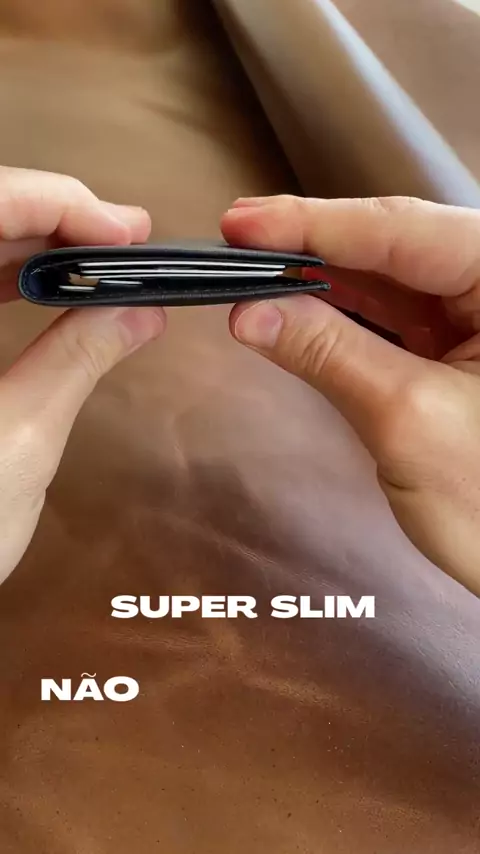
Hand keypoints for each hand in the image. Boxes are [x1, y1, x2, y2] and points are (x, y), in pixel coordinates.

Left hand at [0, 167, 165, 583]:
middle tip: (130, 235)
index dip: (54, 201)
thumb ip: (78, 359)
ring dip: (35, 240)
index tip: (125, 229)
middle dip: (52, 215)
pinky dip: (7, 274)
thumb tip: (143, 310)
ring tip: (109, 253)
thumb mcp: (21, 441)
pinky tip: (52, 283)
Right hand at [222, 195, 479, 595]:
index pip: (403, 230)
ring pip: (394, 279)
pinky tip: (300, 307)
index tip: (240, 222)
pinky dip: (348, 315)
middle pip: (396, 245)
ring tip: (256, 272)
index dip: (313, 223)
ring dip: (325, 280)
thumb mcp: (406, 419)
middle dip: (315, 246)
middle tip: (237, 239)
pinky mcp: (467, 348)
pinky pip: (401, 316)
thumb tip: (249, 312)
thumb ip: (328, 353)